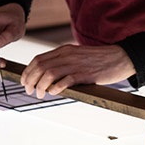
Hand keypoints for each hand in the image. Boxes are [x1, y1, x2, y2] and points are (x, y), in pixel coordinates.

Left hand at [21, 44, 135, 99]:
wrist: (120, 57)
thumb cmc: (100, 59)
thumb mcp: (77, 56)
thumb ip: (63, 62)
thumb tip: (48, 76)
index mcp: (64, 50)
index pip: (38, 59)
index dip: (27, 71)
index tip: (24, 81)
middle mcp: (67, 55)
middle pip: (40, 66)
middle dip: (30, 80)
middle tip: (29, 90)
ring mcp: (76, 64)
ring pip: (48, 73)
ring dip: (40, 86)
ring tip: (39, 94)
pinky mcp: (85, 74)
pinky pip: (65, 80)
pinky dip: (56, 88)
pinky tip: (54, 93)